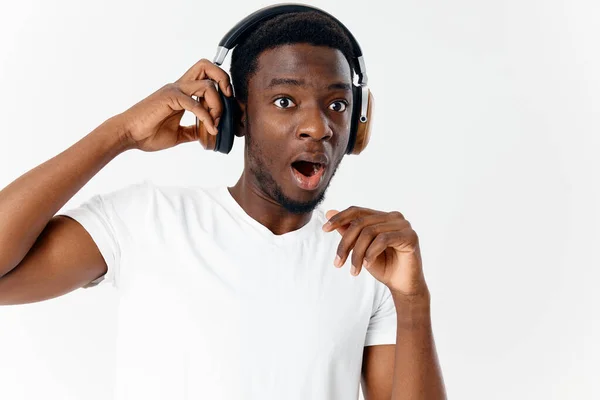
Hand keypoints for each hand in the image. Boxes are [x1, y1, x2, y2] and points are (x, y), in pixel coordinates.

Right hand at [115, 58, 231, 151]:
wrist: (127, 135)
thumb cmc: (147, 134)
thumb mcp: (178, 134)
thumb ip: (193, 131)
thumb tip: (207, 134)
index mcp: (181, 93)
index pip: (205, 77)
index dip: (221, 88)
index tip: (226, 111)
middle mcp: (179, 87)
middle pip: (206, 66)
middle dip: (223, 79)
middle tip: (229, 100)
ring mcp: (174, 91)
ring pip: (207, 84)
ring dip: (218, 105)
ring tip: (216, 123)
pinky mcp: (169, 98)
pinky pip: (195, 103)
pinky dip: (207, 117)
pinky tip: (211, 129)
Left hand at [322, 207, 428, 299]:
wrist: (402, 286)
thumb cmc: (383, 266)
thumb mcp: (360, 248)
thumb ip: (348, 231)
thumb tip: (329, 211)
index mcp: (382, 217)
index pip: (357, 211)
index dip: (339, 218)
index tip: (325, 229)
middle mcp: (393, 217)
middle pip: (360, 223)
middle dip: (345, 243)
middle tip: (338, 263)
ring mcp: (403, 225)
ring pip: (370, 232)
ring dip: (357, 253)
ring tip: (353, 270)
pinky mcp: (410, 236)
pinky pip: (383, 239)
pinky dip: (371, 253)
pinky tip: (366, 265)